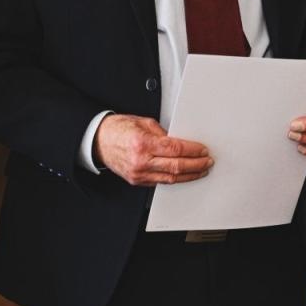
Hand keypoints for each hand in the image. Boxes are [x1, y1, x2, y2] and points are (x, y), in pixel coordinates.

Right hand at [93, 114, 211, 185]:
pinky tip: (184, 175)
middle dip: (196, 165)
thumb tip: (180, 142)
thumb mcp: (143, 123)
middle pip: (176, 167)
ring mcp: (138, 174)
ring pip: (171, 179)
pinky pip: (160, 182)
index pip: (175, 149)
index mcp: (143, 143)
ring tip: (200, 170)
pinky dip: (175, 179)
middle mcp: (141, 161)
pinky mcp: (137, 181)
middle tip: (207, 162)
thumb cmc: (118, 130)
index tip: (203, 150)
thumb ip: (163, 134)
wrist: (98, 141)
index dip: (193, 151)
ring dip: (189, 175)